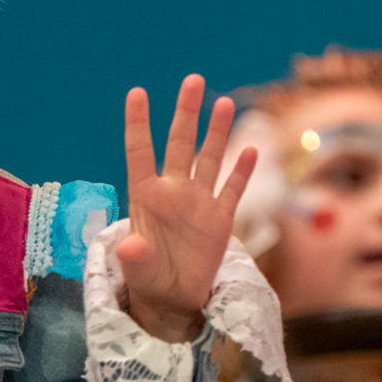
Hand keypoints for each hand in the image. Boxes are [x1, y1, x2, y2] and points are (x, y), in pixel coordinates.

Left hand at [121, 76, 256, 341]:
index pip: (140, 152)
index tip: (137, 92)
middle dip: (186, 113)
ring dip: (217, 132)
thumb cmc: (147, 282)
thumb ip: (134, 256)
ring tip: (224, 102)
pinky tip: (250, 148)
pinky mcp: (220, 219)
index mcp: (145, 197)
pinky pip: (232, 189)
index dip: (138, 123)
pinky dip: (240, 171)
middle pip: (179, 144)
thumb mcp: (137, 270)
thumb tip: (130, 248)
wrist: (173, 300)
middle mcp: (172, 192)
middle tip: (192, 80)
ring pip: (209, 158)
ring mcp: (198, 202)